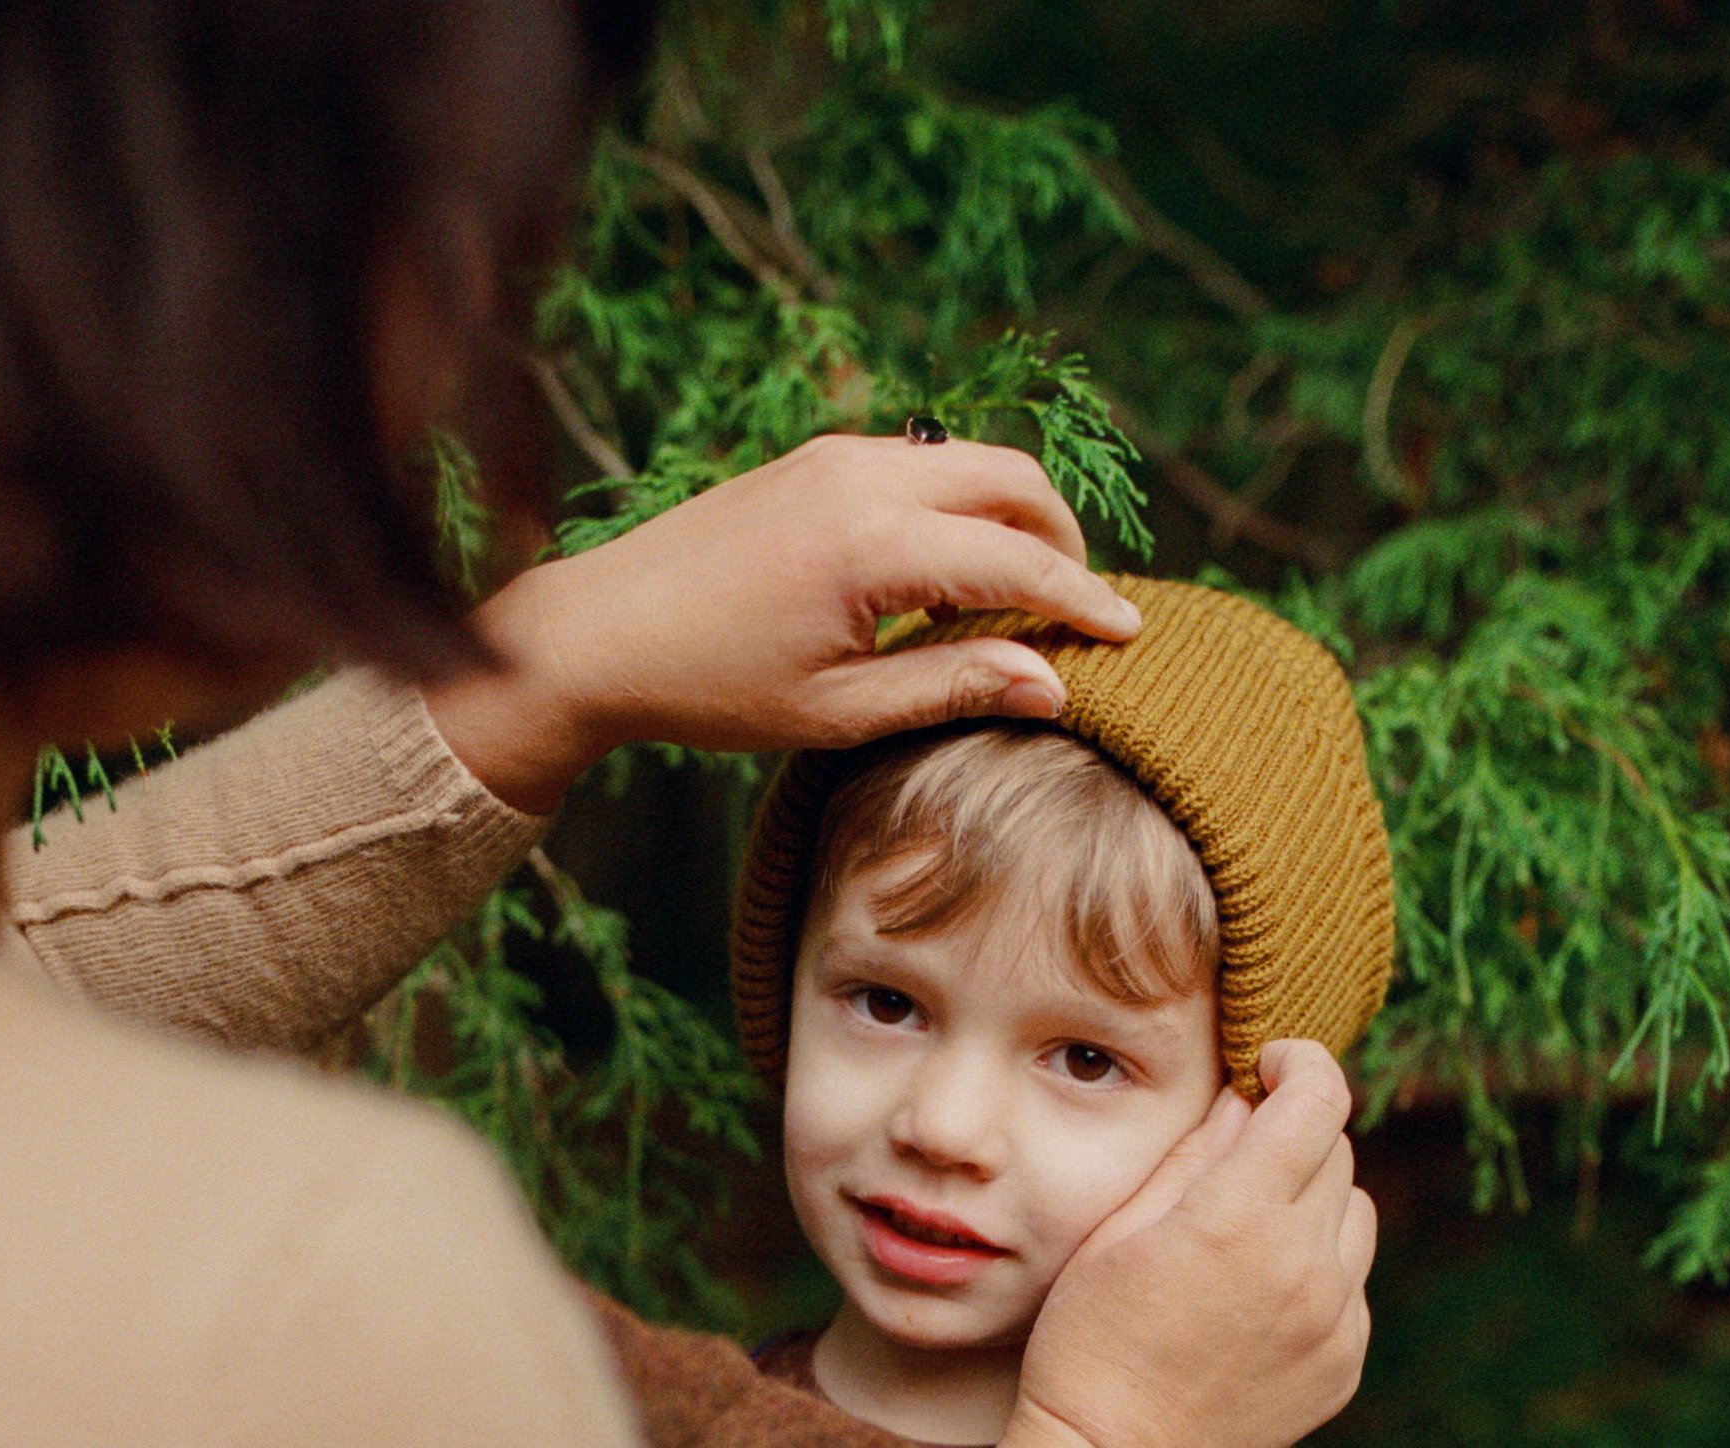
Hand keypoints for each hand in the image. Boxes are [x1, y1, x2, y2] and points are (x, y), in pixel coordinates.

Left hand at [424, 432, 1141, 813]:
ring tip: (1018, 598)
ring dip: (1014, 516)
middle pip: (1014, 477)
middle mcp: (862, 477)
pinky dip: (962, 506)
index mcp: (871, 544)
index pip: (1018, 558)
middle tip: (1075, 611)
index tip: (1130, 636)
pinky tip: (951, 577)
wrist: (599, 631)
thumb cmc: (712, 687)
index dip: (1083, 600)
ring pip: (971, 461)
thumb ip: (953, 685)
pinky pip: (923, 464)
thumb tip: (1055, 685)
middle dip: (1063, 538)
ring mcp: (837, 455)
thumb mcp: (839, 711)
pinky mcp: (816, 457)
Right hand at [980, 1041, 1375, 1447]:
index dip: (1301, 1063)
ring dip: (1314, 1202)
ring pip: (1355, 1216)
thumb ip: (1194, 1156)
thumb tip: (1246, 1098)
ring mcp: (1334, 1322)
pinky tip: (1256, 1298)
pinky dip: (1317, 1271)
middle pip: (1337, 1154)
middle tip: (1238, 1158)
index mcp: (1240, 1220)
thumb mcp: (1119, 1229)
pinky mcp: (1343, 1364)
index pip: (1317, 1100)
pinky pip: (1351, 1284)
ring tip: (1249, 1233)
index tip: (1271, 1065)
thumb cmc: (1089, 1340)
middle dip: (1293, 1136)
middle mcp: (1304, 1267)